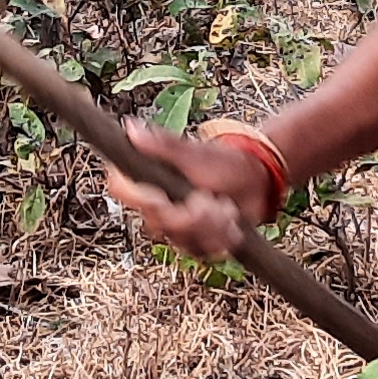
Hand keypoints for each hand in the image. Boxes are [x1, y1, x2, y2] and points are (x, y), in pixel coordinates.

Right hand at [98, 123, 273, 262]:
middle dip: (191, 215)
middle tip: (211, 199)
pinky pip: (201, 251)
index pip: (121, 189)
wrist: (256, 181)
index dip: (139, 197)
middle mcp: (158, 206)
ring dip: (211, 225)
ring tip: (226, 207)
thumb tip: (129, 127)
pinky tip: (231, 223)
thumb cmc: (223, 162)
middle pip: (159, 222)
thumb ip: (162, 144)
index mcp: (151, 180)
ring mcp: (176, 227)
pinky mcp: (195, 242)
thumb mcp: (194, 152)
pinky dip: (221, 237)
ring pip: (182, 239)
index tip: (163, 195)